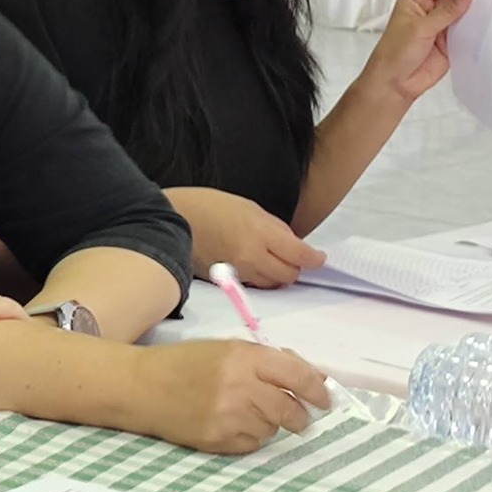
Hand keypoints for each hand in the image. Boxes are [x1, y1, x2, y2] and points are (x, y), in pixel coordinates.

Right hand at [125, 340, 330, 454]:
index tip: (325, 399)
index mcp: (245, 357)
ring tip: (244, 411)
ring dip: (268, 423)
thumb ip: (270, 361)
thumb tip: (314, 379)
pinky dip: (248, 437)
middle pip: (291, 410)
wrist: (142, 387)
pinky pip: (252, 445)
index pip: (298, 377)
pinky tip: (228, 423)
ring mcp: (229, 416)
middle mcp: (240, 387)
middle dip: (299, 415)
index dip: (318, 390)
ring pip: (272, 429)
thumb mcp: (228, 349)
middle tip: (296, 415)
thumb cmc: (186, 363)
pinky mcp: (218, 440)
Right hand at [169, 187, 322, 288]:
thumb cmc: (209, 205)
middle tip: (294, 257)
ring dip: (278, 275)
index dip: (314, 258)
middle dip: (295, 268)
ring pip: (272, 284)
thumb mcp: (250, 207)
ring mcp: (236, 272)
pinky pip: (253, 285)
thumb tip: (294, 246)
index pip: (299, 255)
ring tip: (272, 260)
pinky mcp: (224, 281)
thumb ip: (275, 229)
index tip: (318, 257)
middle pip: (288, 275)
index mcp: (259, 233)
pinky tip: (254, 265)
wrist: (173, 217)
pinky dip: (260, 278)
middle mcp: (250, 256)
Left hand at [361, 0, 472, 105]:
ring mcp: (440, 27)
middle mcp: (429, 11)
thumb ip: (446, 10)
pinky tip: (479, 34)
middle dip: (467, 1)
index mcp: (416, 0)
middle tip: (480, 7)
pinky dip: (473, 33)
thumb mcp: (421, 27)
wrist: (395, 84)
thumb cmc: (395, 53)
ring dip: (471, 18)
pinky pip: (466, 33)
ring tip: (480, 22)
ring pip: (463, 15)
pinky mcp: (450, 43)